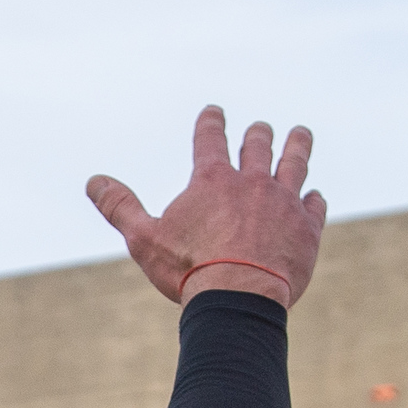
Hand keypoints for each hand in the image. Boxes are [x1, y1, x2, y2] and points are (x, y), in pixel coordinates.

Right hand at [88, 110, 326, 308]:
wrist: (238, 297)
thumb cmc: (189, 269)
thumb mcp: (144, 238)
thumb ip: (120, 207)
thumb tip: (93, 181)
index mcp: (212, 180)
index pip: (210, 138)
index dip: (211, 122)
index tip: (214, 111)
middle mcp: (252, 182)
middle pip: (258, 145)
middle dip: (258, 134)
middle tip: (260, 129)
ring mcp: (284, 203)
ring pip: (295, 163)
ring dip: (297, 146)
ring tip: (301, 135)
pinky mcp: (306, 229)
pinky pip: (314, 207)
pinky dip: (313, 199)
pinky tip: (314, 197)